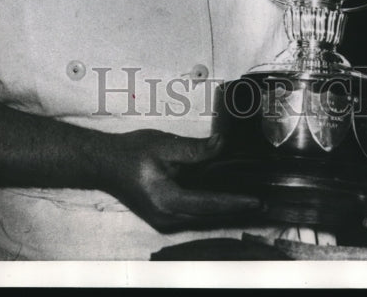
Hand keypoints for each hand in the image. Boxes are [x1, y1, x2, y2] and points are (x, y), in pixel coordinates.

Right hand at [100, 129, 261, 232]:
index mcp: (166, 200)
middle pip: (209, 217)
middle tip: (260, 201)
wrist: (106, 164)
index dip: (235, 202)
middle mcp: (166, 217)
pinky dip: (210, 208)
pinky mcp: (164, 218)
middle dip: (234, 209)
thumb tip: (222, 145)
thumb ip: (195, 149)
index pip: (209, 204)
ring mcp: (164, 221)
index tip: (256, 201)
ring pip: (202, 219)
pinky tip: (225, 199)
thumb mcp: (164, 144)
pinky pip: (193, 216)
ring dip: (224, 210)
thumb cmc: (131, 153)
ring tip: (248, 200)